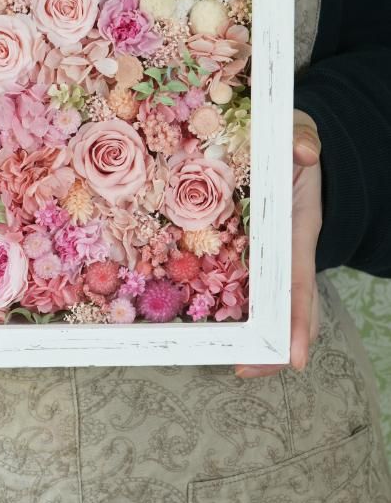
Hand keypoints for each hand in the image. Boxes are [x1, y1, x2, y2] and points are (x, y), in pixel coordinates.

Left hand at [235, 108, 321, 378]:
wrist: (284, 142)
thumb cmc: (291, 141)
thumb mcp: (300, 132)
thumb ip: (303, 137)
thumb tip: (305, 152)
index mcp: (297, 231)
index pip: (299, 283)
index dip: (297, 320)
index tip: (295, 356)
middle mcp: (281, 252)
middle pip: (282, 310)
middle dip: (271, 346)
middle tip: (246, 371)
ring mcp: (260, 255)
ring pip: (257, 304)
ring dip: (246, 335)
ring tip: (229, 363)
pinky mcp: (239, 249)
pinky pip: (229, 281)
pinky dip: (220, 305)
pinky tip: (198, 326)